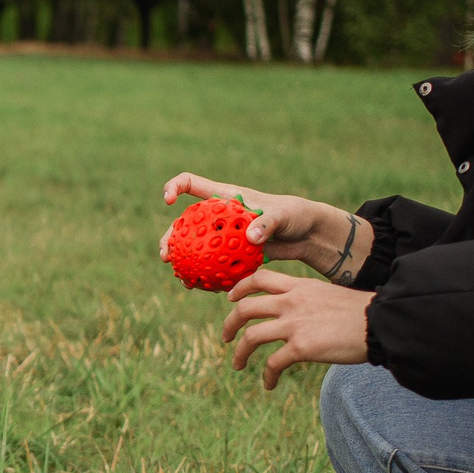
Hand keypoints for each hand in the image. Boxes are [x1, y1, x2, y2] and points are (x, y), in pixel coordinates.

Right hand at [158, 171, 364, 280]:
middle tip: (166, 255)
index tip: (168, 200)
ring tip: (180, 277)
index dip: (175, 187)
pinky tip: (201, 288)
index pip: (192, 184)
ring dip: (183, 261)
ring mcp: (222, 237)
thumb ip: (267, 223)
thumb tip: (251, 238)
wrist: (307, 237)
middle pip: (185, 223)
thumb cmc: (296, 216)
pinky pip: (213, 265)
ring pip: (195, 247)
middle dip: (170, 237)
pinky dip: (205, 276)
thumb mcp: (284, 215)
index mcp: (224, 197)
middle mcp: (218, 216)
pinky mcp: (230, 254)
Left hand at [220, 270, 372, 389]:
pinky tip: (269, 384)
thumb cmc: (361, 313)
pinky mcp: (301, 347)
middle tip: (225, 337)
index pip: (260, 278)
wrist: (381, 323)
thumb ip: (309, 300)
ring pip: (251, 337)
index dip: (240, 288)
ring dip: (239, 353)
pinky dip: (266, 376)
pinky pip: (272, 364)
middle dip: (229, 323)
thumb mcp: (329, 295)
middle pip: (245, 307)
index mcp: (299, 286)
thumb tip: (299, 314)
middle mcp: (292, 302)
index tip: (231, 298)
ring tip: (237, 365)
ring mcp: (294, 324)